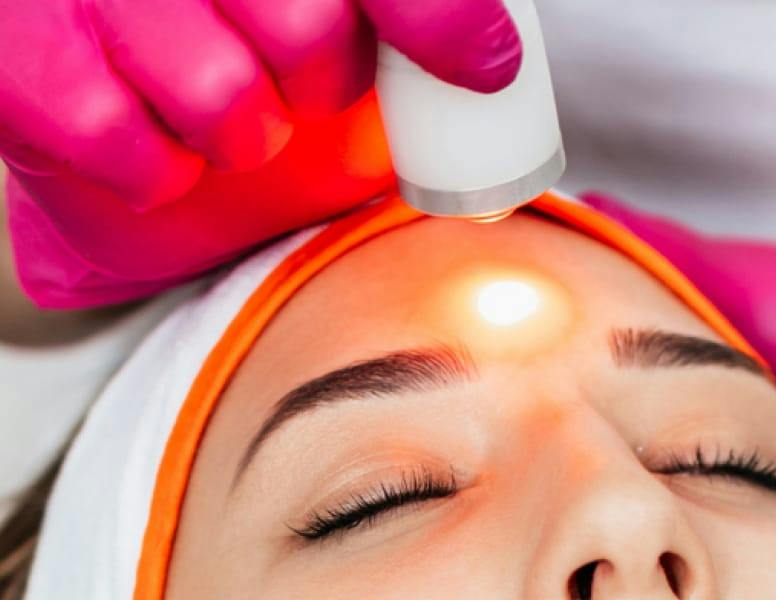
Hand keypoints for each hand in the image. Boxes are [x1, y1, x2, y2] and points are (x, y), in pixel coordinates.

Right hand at [1, 0, 521, 308]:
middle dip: (321, 77)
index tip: (483, 67)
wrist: (104, 87)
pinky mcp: (17, 54)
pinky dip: (155, 172)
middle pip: (304, 30)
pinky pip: (122, 144)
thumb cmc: (238, 42)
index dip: (432, 14)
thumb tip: (493, 59)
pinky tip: (154, 143)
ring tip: (221, 113)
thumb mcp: (334, 26)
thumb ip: (405, 14)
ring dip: (241, 135)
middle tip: (298, 80)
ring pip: (222, 100)